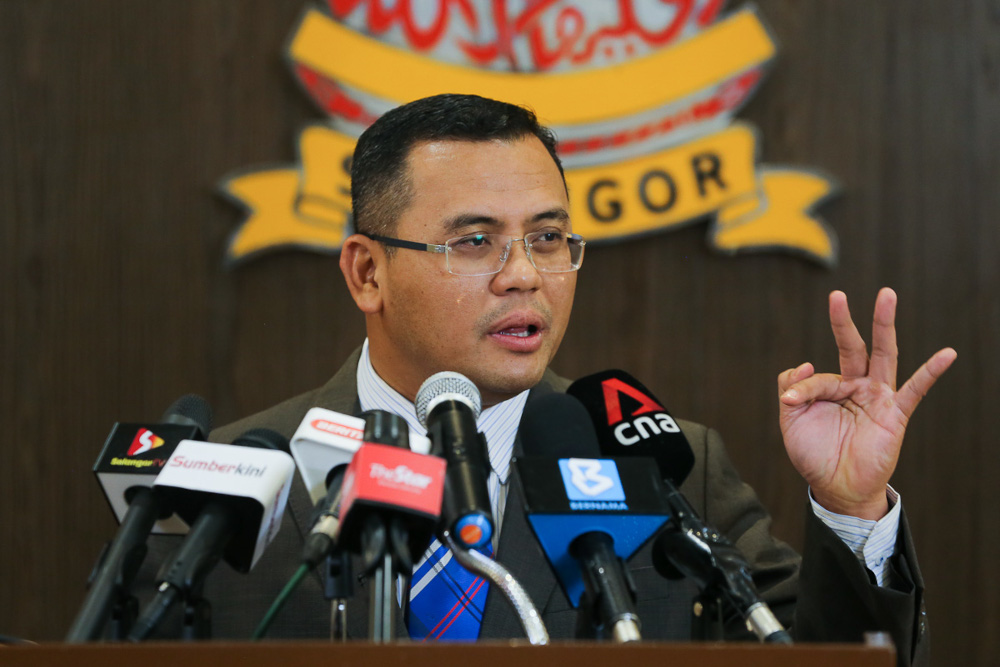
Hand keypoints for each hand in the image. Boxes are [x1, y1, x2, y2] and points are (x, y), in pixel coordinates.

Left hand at [777, 288, 956, 519]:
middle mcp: (857, 387)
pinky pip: (916, 390)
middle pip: (853, 347)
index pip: (816, 376)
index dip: (801, 388)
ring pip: (883, 355)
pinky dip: (931, 372)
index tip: (790, 401)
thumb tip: (806, 364)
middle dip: (844, 322)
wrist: (836, 487)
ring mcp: (878, 398)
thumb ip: (793, 389)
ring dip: (884, 326)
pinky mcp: (895, 414)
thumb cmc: (814, 454)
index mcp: (832, 388)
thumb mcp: (791, 421)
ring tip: (886, 296)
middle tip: (837, 295)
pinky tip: (946, 354)